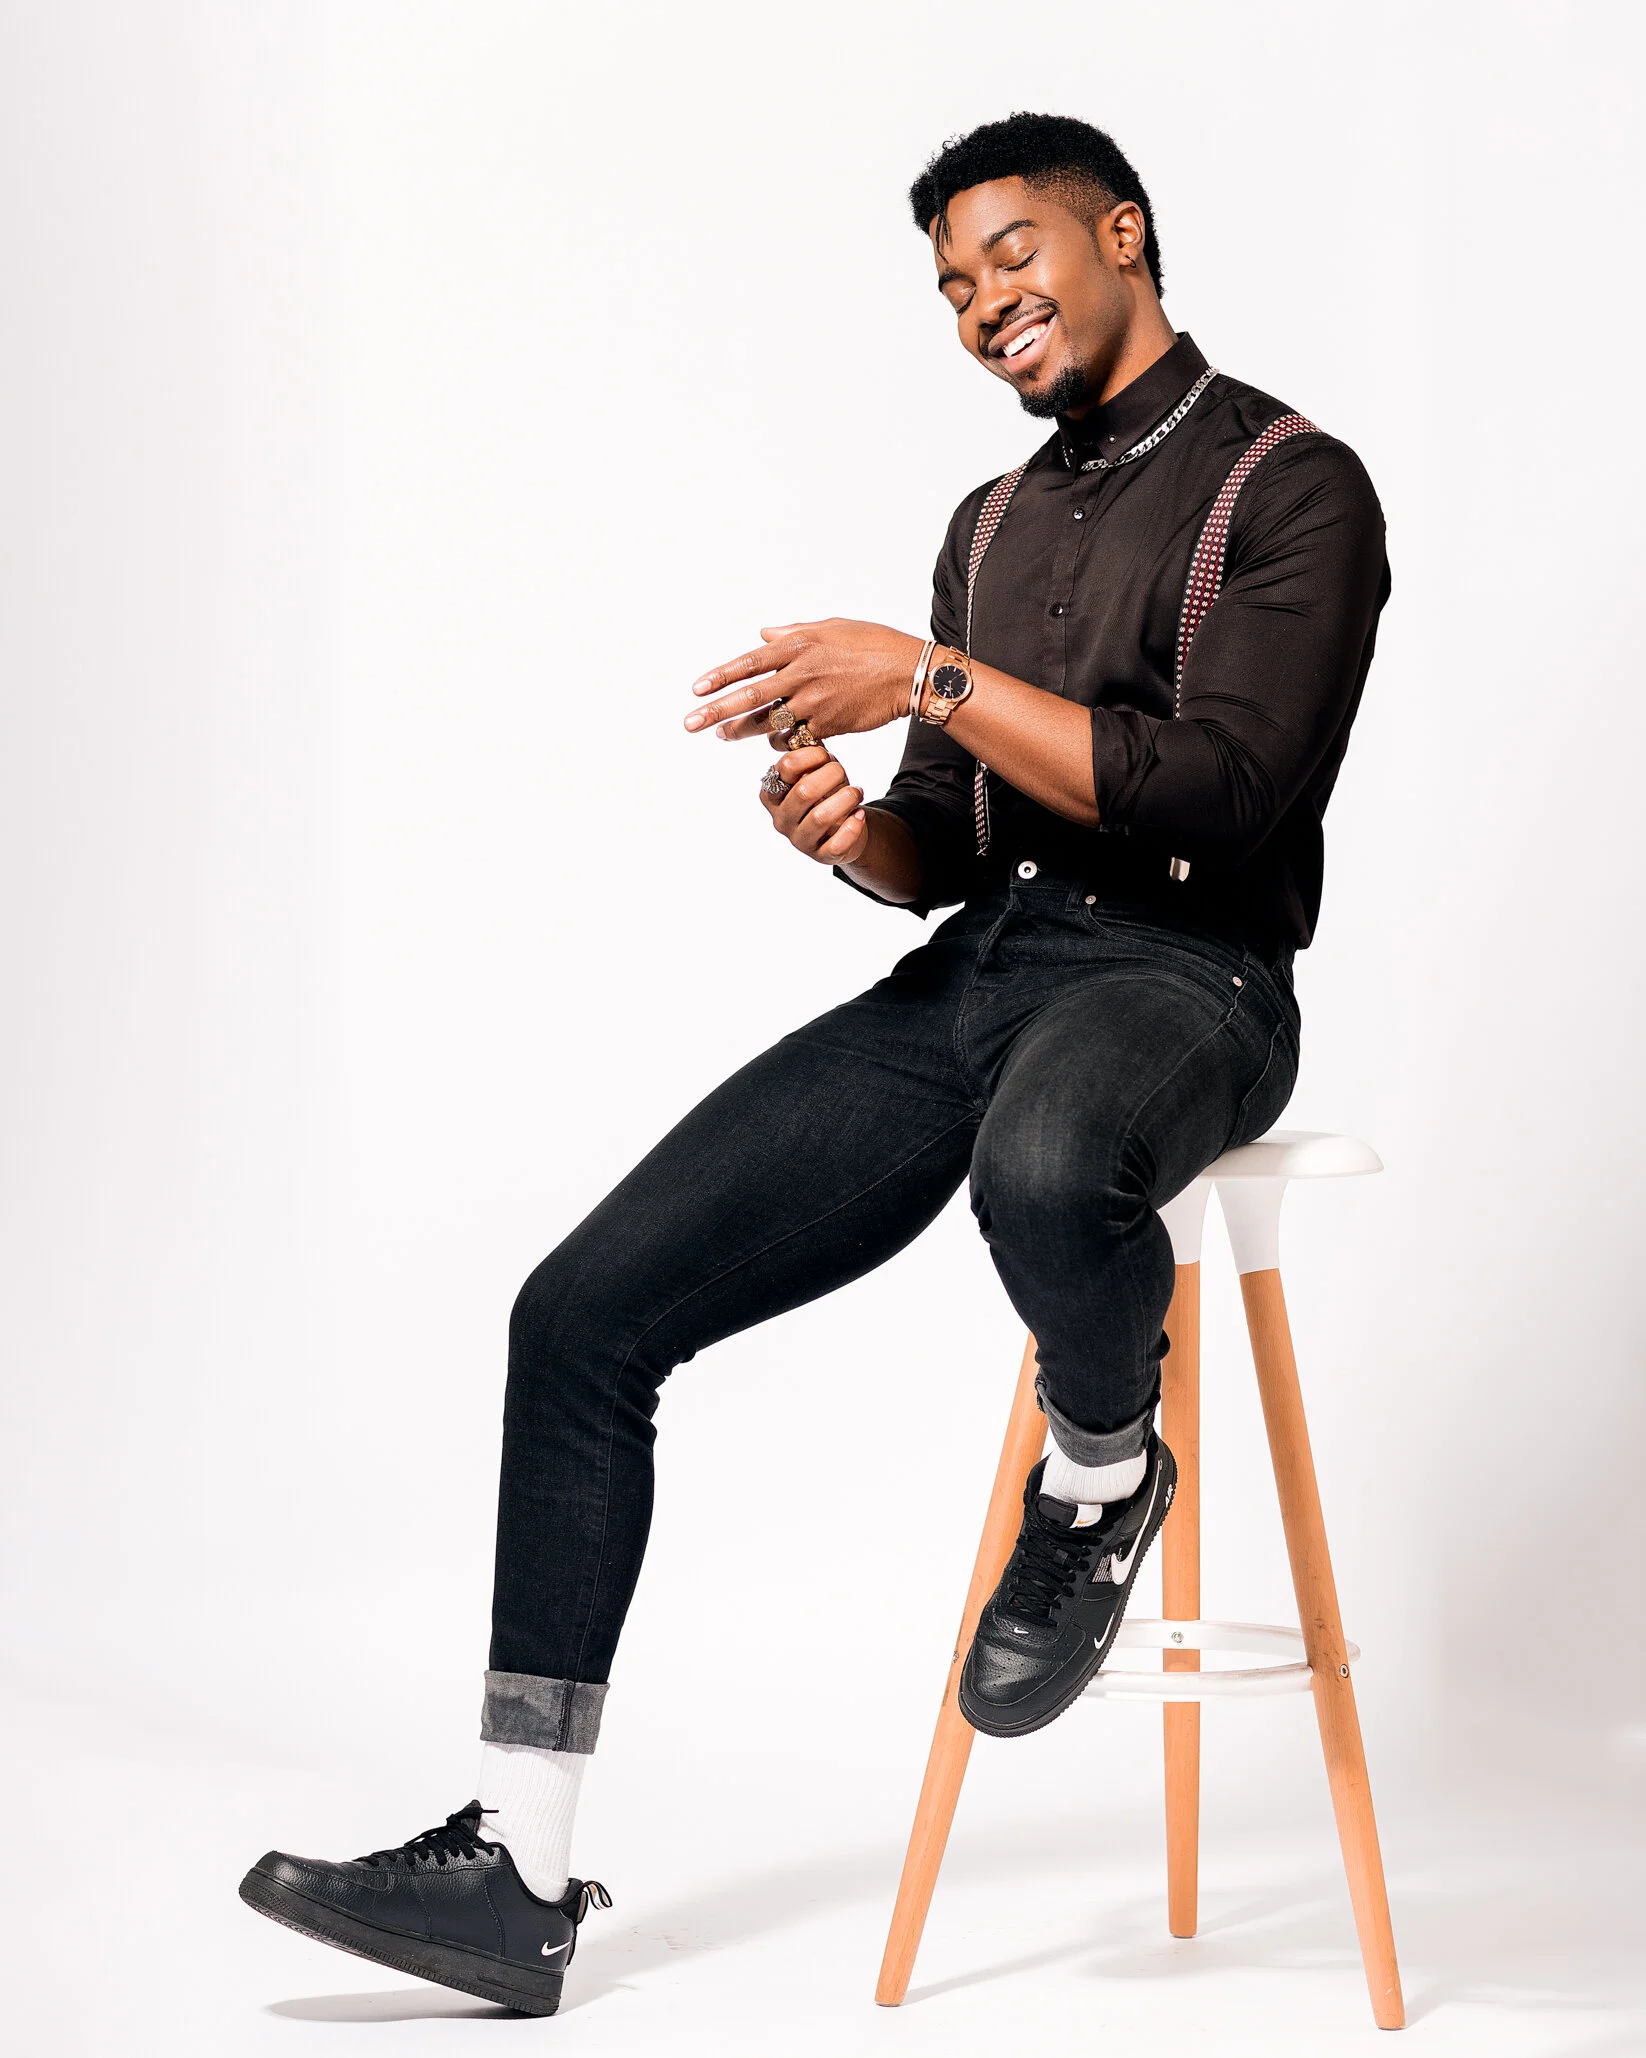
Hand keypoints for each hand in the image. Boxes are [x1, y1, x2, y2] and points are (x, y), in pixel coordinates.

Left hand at [684, 618, 922, 744]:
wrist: (909, 673)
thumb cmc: (873, 645)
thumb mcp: (832, 627)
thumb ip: (793, 633)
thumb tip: (762, 634)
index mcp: (800, 645)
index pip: (750, 662)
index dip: (721, 677)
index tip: (697, 690)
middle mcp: (802, 673)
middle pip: (750, 697)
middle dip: (716, 712)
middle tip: (690, 724)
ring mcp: (815, 702)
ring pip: (768, 722)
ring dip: (741, 731)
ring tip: (722, 736)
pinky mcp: (829, 725)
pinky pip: (796, 738)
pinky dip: (781, 741)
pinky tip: (772, 742)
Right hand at [759, 744, 869, 865]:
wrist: (844, 825)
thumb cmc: (826, 792)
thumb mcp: (816, 771)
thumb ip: (810, 756)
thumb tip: (808, 735)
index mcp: (772, 794)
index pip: (786, 767)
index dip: (811, 756)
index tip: (826, 756)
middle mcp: (780, 819)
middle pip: (804, 791)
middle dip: (831, 775)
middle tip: (843, 773)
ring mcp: (799, 840)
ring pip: (821, 817)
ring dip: (846, 798)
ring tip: (857, 792)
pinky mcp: (821, 856)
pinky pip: (836, 844)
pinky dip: (852, 827)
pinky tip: (860, 815)